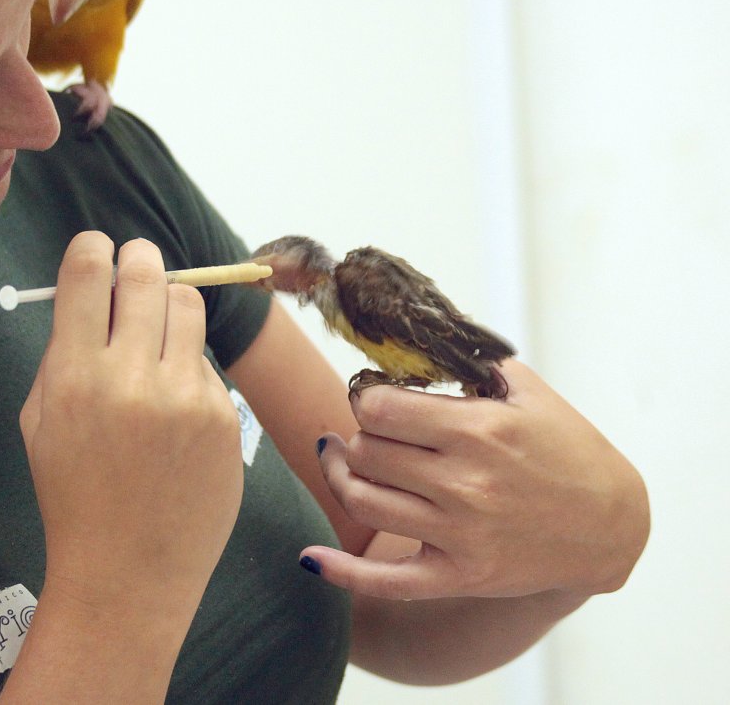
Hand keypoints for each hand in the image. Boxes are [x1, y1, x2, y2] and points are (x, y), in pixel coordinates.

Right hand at [19, 232, 243, 615]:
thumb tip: (94, 289)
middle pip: (147, 272)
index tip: (96, 250)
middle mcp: (133, 379)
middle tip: (135, 267)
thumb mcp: (40, 421)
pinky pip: (206, 364)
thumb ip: (63, 351)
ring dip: (167, 306)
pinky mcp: (224, 419)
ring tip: (155, 336)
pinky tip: (173, 413)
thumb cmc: (72, 495)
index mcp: (74, 377)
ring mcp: (187, 398)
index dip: (92, 249)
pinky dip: (188, 371)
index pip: (89, 272)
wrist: (127, 575)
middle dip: (137, 260)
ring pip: (187, 306)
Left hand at [302, 360, 648, 601]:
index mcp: (478, 430)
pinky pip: (385, 581)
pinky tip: (308, 556)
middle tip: (366, 429)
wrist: (610, 526)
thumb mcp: (527, 392)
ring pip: (361, 500)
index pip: (377, 408)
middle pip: (365, 451)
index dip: (363, 397)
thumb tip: (404, 338)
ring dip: (340, 475)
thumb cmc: (566, 448)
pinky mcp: (459, 575)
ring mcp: (460, 534)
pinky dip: (340, 571)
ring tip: (339, 458)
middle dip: (358, 434)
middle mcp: (464, 483)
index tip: (370, 395)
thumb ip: (465, 363)